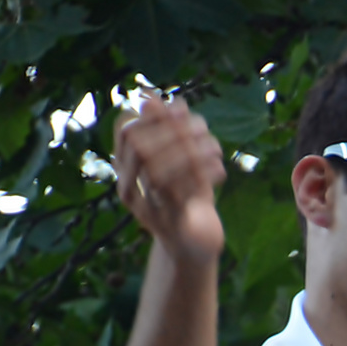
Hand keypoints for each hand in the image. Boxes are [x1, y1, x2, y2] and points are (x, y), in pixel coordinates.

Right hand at [115, 96, 226, 262]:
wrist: (191, 248)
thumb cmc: (184, 198)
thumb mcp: (176, 164)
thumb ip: (168, 133)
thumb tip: (160, 97)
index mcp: (126, 172)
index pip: (127, 132)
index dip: (152, 114)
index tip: (179, 108)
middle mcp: (130, 191)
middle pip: (141, 150)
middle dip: (173, 131)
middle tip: (201, 125)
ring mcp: (148, 210)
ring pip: (159, 174)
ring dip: (190, 153)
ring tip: (214, 146)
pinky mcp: (173, 227)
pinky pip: (184, 198)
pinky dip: (204, 178)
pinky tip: (220, 169)